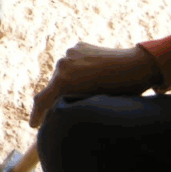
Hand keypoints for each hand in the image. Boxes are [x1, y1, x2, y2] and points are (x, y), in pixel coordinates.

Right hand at [29, 42, 162, 127]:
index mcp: (64, 82)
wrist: (136, 65)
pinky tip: (93, 71)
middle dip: (61, 94)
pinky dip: (78, 68)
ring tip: (90, 84)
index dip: (37, 114)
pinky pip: (73, 61)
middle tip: (74, 102)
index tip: (34, 125)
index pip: (42, 100)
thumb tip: (61, 113)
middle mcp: (62, 65)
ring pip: (64, 72)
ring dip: (71, 79)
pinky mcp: (77, 46)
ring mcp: (69, 53)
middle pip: (55, 85)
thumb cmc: (118, 91)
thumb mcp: (92, 103)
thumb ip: (71, 104)